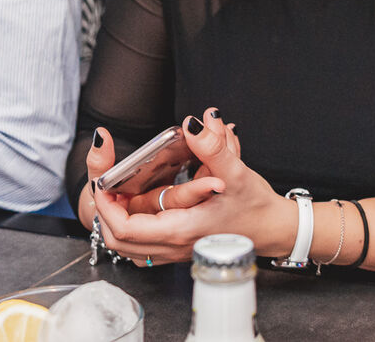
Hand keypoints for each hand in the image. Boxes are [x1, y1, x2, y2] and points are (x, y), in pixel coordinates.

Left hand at [96, 108, 296, 264]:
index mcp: (180, 229)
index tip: (102, 183)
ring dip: (116, 222)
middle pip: (119, 241)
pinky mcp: (180, 247)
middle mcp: (173, 245)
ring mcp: (175, 250)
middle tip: (104, 187)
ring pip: (129, 247)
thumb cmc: (255, 206)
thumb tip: (195, 123)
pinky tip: (135, 210)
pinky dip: (131, 230)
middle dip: (104, 214)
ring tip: (114, 196)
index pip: (124, 229)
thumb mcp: (236, 173)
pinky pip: (143, 247)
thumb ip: (214, 147)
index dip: (106, 206)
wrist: (272, 229)